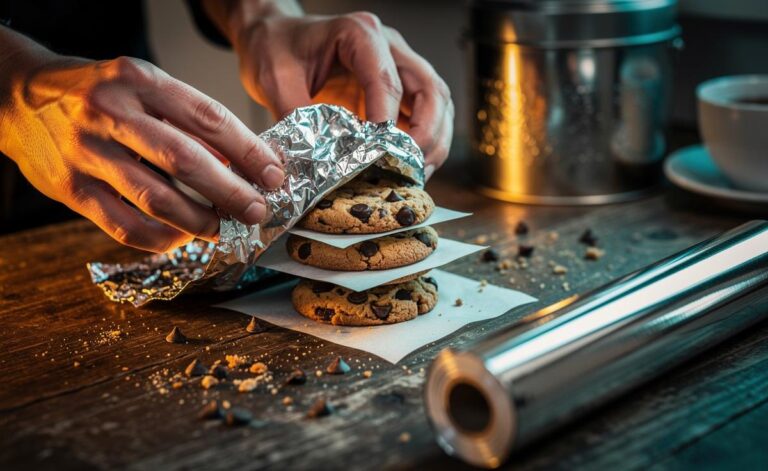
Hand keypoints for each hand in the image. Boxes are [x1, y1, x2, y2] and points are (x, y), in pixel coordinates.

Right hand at [0, 30, 283, 252]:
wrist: (18, 97)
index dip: (247, 150)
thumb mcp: (143, 87)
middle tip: (257, 209)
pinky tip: (181, 238)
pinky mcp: (69, 188)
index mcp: (139, 79)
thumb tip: (241, 162)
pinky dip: (161, 239)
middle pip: (185, 160)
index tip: (273, 174)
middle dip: (231, 191)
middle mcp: (110, 112)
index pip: (207, 117)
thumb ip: (187, 120)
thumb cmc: (97, 95)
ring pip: (156, 198)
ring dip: (199, 221)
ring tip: (224, 228)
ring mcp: (86, 152)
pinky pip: (124, 226)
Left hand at [214, 3, 452, 177]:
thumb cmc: (276, 47)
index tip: (378, 152)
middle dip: (427, 133)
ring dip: (435, 140)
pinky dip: (426, 140)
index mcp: (358, 34)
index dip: (388, 118)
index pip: (386, 78)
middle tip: (412, 168)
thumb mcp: (275, 79)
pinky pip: (425, 112)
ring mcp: (398, 64)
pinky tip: (411, 166)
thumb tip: (318, 162)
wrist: (275, 35)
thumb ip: (297, 117)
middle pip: (430, 88)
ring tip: (418, 173)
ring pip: (437, 100)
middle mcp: (388, 46)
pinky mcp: (399, 86)